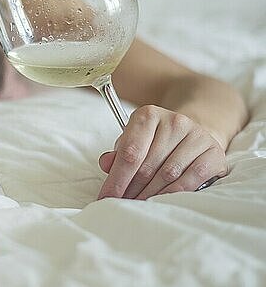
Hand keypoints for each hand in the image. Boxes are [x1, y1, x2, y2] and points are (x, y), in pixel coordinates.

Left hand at [97, 105, 227, 199]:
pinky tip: (162, 202)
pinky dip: (174, 194)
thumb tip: (106, 164)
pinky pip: (191, 179)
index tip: (105, 197)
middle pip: (147, 165)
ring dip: (150, 195)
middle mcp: (174, 121)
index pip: (129, 151)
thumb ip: (119, 154)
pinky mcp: (214, 152)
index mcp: (148, 115)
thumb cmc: (155, 143)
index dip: (116, 178)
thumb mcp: (134, 142)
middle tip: (121, 205)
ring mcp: (197, 136)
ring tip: (138, 206)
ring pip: (168, 174)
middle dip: (130, 189)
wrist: (192, 136)